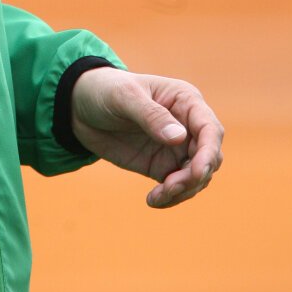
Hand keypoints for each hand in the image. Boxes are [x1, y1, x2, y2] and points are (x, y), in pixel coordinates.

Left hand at [70, 68, 223, 208]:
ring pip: (198, 177)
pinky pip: (179, 188)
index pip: (210, 129)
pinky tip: (152, 200)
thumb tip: (179, 138)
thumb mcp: (124, 97)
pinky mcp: (163, 167)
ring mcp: (177, 148)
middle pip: (209, 157)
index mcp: (185, 101)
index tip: (197, 172)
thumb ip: (151, 115)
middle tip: (169, 186)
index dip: (209, 152)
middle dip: (195, 176)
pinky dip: (171, 198)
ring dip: (184, 191)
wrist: (81, 107)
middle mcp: (187, 125)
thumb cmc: (105, 90)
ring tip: (157, 195)